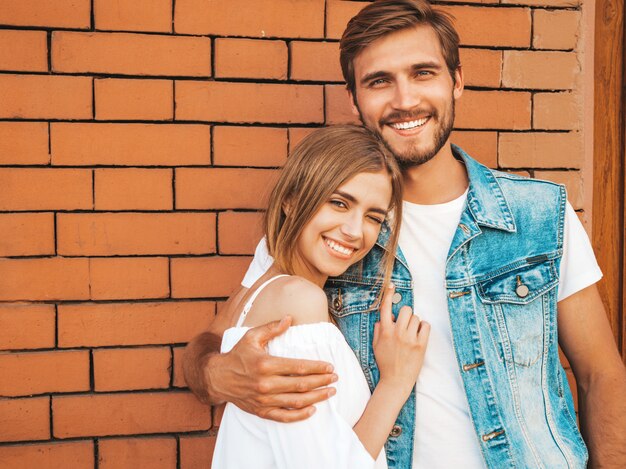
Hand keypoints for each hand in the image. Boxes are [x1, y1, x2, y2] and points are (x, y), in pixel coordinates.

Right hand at [205, 316, 337, 421]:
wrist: (218, 378)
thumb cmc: (237, 355)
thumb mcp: (252, 337)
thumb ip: (272, 328)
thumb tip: (290, 318)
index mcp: (265, 364)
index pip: (298, 367)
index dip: (317, 367)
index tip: (330, 366)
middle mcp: (265, 383)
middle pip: (301, 384)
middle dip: (321, 381)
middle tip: (335, 378)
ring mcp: (263, 400)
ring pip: (296, 401)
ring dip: (316, 397)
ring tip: (330, 392)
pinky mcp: (261, 411)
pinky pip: (283, 416)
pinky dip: (299, 415)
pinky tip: (312, 410)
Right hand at [373, 284, 429, 394]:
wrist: (396, 381)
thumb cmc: (385, 363)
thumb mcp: (376, 345)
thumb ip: (378, 330)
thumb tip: (383, 319)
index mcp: (384, 331)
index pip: (386, 308)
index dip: (388, 295)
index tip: (392, 286)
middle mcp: (397, 333)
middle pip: (406, 310)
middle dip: (406, 315)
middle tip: (405, 324)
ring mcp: (409, 339)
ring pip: (416, 318)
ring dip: (415, 323)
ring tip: (411, 334)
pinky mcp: (421, 345)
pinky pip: (425, 326)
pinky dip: (423, 328)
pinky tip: (419, 336)